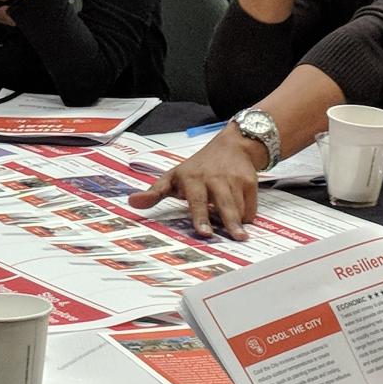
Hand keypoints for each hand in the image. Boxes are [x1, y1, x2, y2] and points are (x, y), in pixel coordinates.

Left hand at [128, 126, 264, 239]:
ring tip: (239, 236)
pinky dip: (246, 216)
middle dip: (229, 221)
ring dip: (238, 222)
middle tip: (236, 238)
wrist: (231, 146)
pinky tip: (241, 218)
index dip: (200, 216)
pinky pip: (250, 207)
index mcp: (192, 178)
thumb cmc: (197, 167)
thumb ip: (154, 192)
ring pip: (238, 208)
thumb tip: (132, 202)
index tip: (204, 232)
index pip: (196, 199)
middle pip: (223, 204)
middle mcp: (214, 178)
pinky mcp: (250, 181)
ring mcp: (233, 179)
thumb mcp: (173, 177)